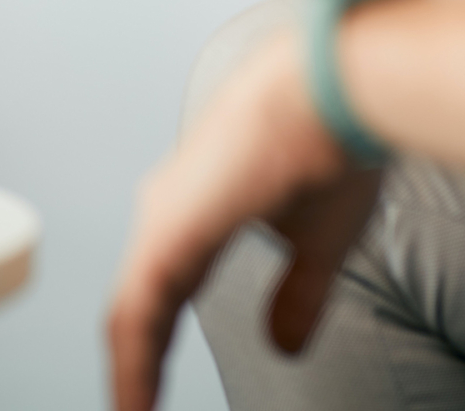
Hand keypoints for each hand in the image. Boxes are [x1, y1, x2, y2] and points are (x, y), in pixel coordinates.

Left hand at [107, 33, 379, 410]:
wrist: (334, 84)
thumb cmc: (334, 138)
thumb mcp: (322, 240)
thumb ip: (297, 294)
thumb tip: (282, 344)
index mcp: (200, 206)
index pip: (164, 290)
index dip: (158, 343)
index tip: (156, 391)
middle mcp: (171, 209)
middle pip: (138, 304)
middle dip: (137, 365)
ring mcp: (164, 220)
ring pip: (130, 316)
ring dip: (132, 377)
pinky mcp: (168, 234)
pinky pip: (136, 318)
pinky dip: (134, 371)